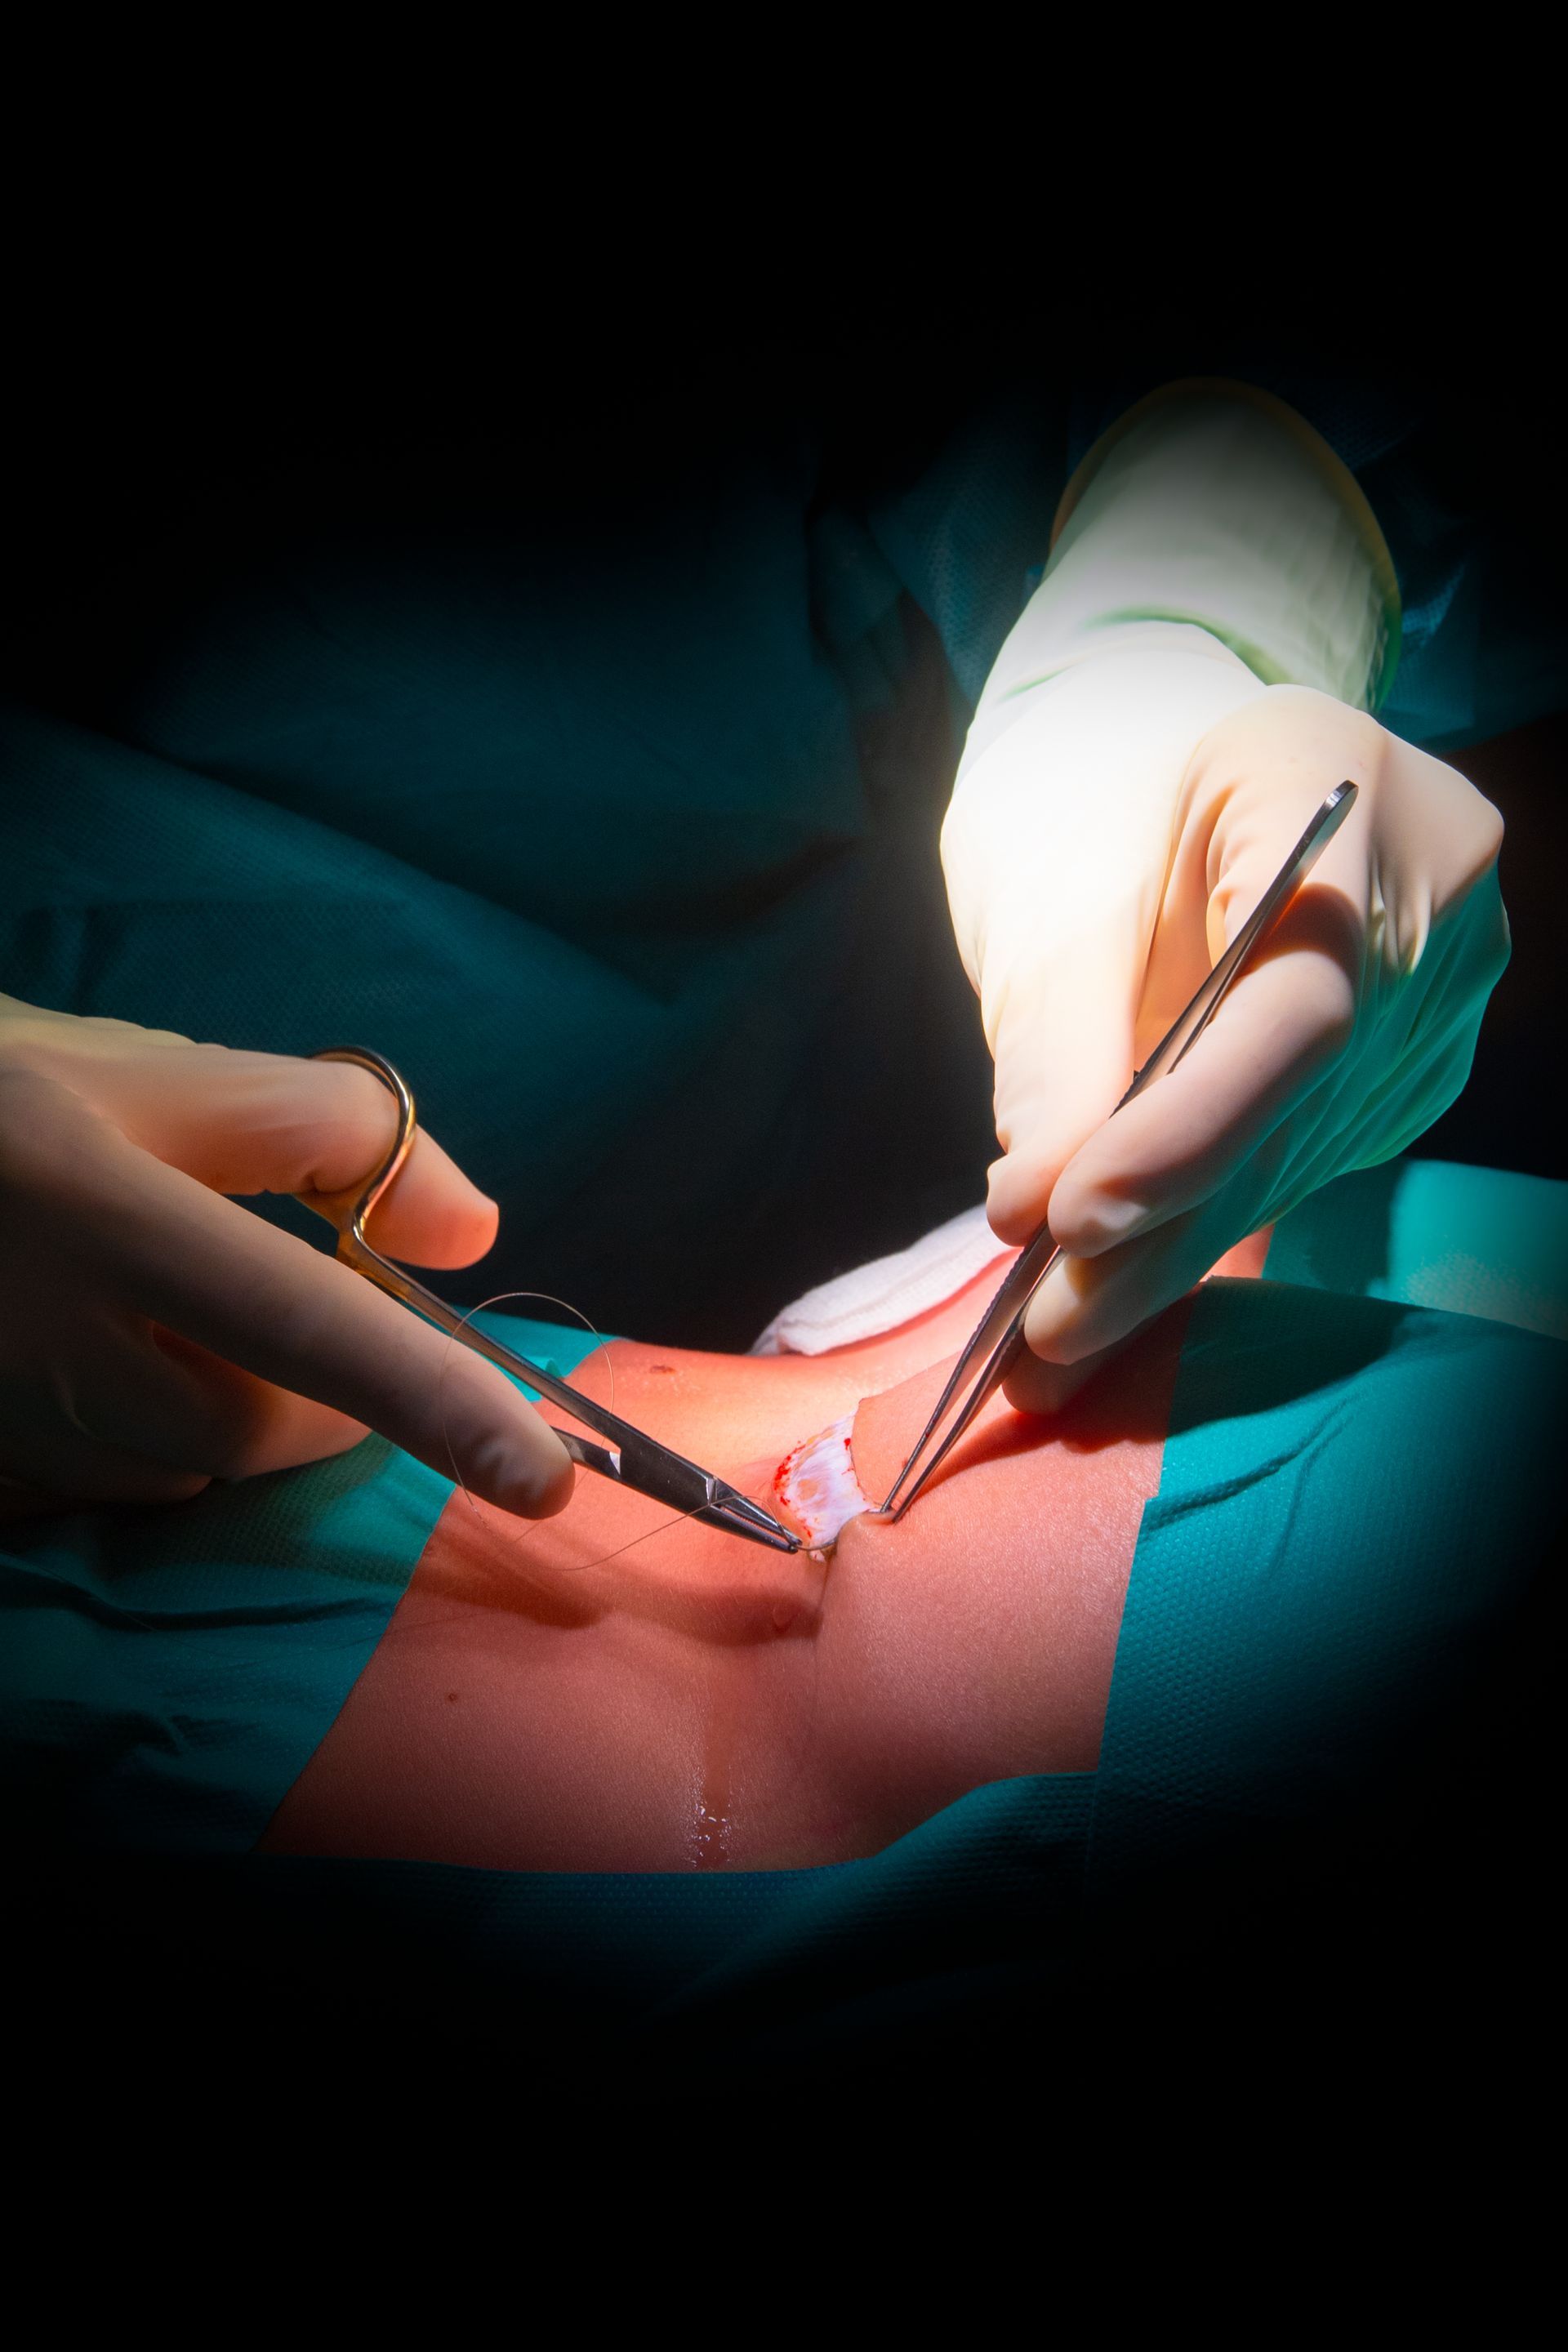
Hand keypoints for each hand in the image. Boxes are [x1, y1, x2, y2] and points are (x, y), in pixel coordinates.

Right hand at [0, 999, 574, 1517]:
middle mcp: (57, 1346)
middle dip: (313, 1389)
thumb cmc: (0, 1096)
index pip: (307, 1329)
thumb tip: (470, 1232)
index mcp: (112, 1218)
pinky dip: (149, 1433)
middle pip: (261, 1430)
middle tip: (273, 1296)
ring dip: (223, 1408)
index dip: (433, 1404)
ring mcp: (12, 1423)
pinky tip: (94, 1351)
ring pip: (188, 1466)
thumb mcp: (155, 1072)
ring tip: (152, 1307)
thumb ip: (328, 1133)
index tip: (545, 1479)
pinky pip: (115, 1483)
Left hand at [942, 657, 1507, 1406]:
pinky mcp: (1404, 1061)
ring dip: (1174, 1258)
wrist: (1166, 767)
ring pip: (1302, 1152)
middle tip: (1043, 1341)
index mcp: (1336, 790)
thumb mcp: (1056, 891)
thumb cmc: (1102, 799)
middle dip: (1162, 1231)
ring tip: (1051, 1351)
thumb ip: (1054, 1040)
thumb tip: (1033, 1205)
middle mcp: (1426, 898)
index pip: (1295, 1003)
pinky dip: (1202, 1225)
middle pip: (1300, 1100)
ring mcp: (1434, 989)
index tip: (1076, 1218)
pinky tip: (1112, 1294)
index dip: (1192, 1126)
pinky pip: (1302, 1157)